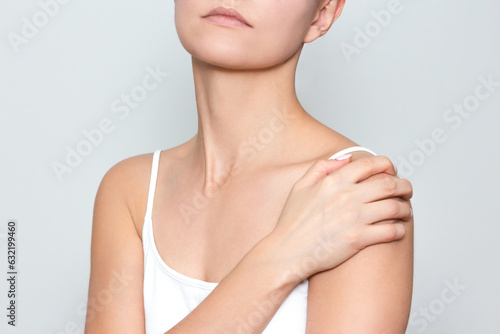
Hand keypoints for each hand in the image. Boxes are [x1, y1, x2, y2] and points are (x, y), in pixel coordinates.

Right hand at [265, 155, 412, 283]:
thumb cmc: (292, 222)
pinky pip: (391, 231)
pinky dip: (400, 229)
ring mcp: (354, 218)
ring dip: (405, 208)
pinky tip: (398, 229)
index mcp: (334, 181)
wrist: (287, 252)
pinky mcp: (358, 240)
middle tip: (407, 191)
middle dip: (404, 186)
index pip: (371, 164)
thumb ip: (322, 167)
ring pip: (395, 207)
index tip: (392, 171)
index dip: (388, 165)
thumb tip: (346, 159)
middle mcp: (347, 197)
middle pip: (389, 184)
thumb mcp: (301, 186)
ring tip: (405, 211)